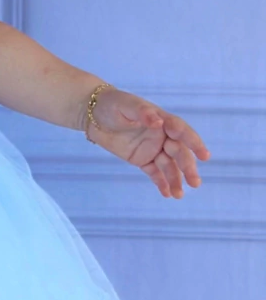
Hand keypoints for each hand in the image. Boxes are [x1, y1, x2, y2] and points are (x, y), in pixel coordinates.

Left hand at [82, 87, 210, 198]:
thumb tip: (159, 122)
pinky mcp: (142, 159)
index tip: (204, 155)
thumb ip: (143, 113)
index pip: (182, 132)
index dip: (194, 143)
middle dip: (188, 167)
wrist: (94, 114)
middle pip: (179, 153)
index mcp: (162, 120)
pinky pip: (154, 173)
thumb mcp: (127, 105)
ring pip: (169, 166)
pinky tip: (167, 194)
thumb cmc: (113, 104)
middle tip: (195, 183)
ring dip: (176, 180)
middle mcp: (162, 136)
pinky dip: (161, 183)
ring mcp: (152, 149)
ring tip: (179, 195)